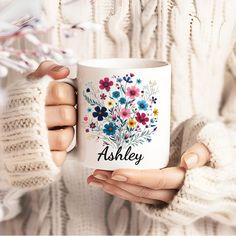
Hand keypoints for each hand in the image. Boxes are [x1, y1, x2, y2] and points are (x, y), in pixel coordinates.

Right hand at [28, 61, 75, 166]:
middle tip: (63, 115)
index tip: (66, 98)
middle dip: (69, 114)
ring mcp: (34, 143)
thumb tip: (65, 71)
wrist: (1, 138)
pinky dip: (60, 152)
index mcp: (30, 99)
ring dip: (66, 133)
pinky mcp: (39, 161)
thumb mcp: (28, 85)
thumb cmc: (20, 108)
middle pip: (67, 114)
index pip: (62, 92)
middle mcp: (31, 120)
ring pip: (65, 137)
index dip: (69, 95)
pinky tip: (51, 146)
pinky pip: (60, 157)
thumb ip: (45, 71)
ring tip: (57, 130)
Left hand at [87, 143, 210, 203]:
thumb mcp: (210, 147)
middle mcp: (172, 192)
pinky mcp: (156, 194)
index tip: (116, 172)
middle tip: (96, 173)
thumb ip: (201, 153)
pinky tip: (106, 184)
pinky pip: (136, 195)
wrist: (211, 169)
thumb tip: (187, 162)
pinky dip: (120, 190)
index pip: (157, 180)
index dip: (136, 178)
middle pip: (141, 190)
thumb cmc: (209, 153)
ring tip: (94, 179)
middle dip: (117, 183)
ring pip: (136, 195)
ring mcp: (163, 195)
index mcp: (183, 180)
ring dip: (113, 188)